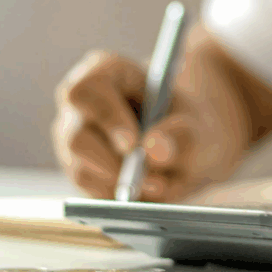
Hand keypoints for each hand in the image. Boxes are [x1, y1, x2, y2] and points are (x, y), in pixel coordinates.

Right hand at [51, 50, 246, 201]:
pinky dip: (118, 199)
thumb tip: (153, 149)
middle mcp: (81, 105)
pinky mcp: (78, 170)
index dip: (106, 118)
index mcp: (105, 72)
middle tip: (154, 182)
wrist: (187, 149)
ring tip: (161, 186)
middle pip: (77, 137)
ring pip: (82, 170)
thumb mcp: (197, 126)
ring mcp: (74, 139)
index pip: (87, 91)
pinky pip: (89, 193)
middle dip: (115, 164)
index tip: (132, 144)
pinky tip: (147, 194)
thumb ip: (181, 135)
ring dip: (122, 185)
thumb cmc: (188, 126)